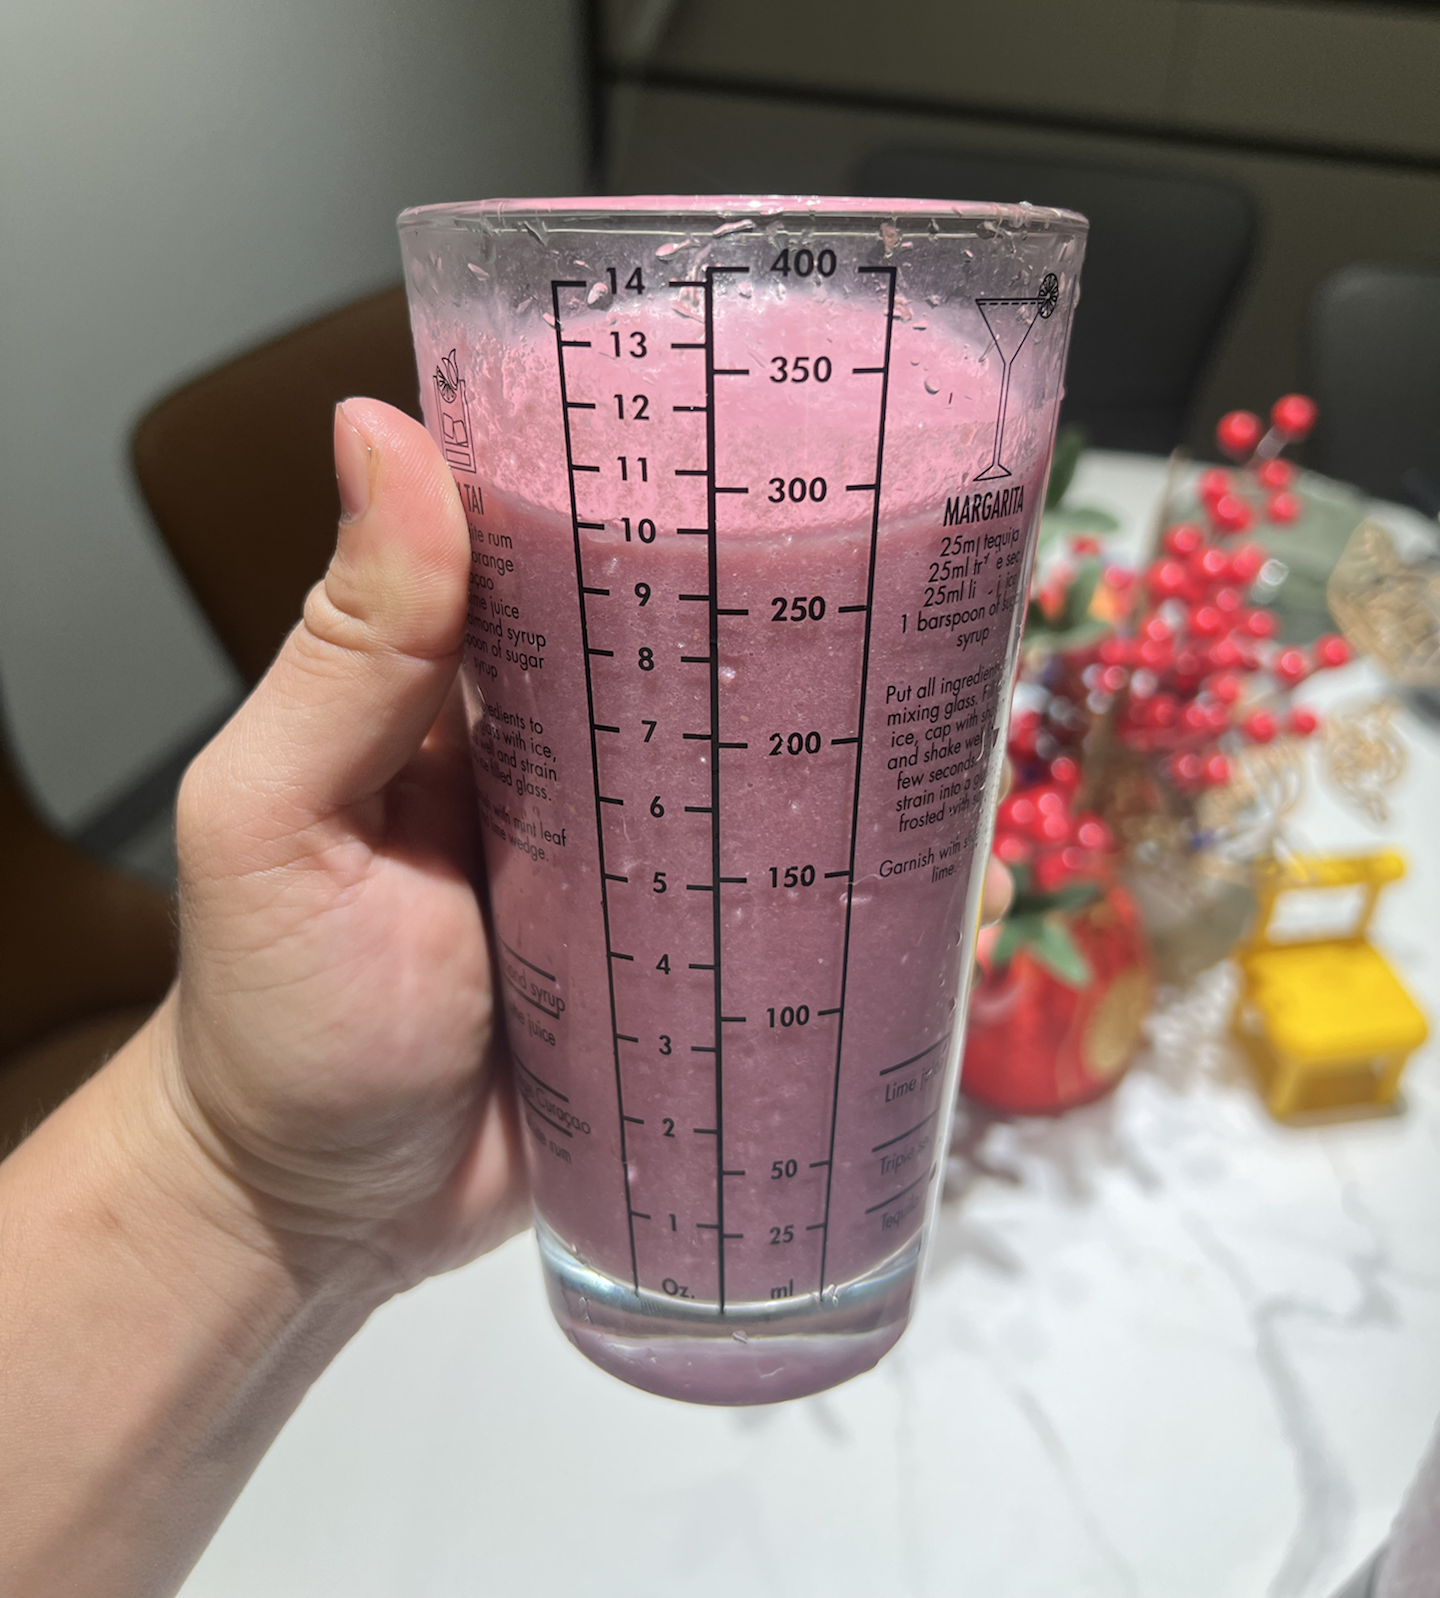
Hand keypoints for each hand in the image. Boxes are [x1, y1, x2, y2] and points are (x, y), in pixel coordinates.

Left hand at [158, 393, 1009, 1290]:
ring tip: (980, 734)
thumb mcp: (278, 815)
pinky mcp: (700, 975)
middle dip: (825, 618)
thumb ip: (346, 648)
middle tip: (940, 580)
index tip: (795, 419)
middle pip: (719, 658)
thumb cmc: (274, 1016)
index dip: (685, 480)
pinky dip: (876, 897)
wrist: (320, 1223)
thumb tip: (377, 429)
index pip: (597, 542)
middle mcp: (582, 757)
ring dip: (869, 758)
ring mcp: (653, 867)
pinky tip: (957, 888)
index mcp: (484, 686)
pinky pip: (799, 917)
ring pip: (780, 784)